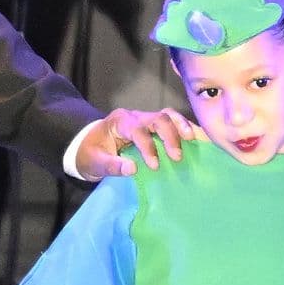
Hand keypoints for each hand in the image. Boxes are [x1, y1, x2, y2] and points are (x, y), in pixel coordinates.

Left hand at [72, 107, 195, 179]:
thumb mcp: (94, 163)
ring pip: (168, 115)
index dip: (148, 147)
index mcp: (120, 122)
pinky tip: (197, 138)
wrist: (86, 145)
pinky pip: (172, 122)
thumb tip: (132, 169)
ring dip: (182, 127)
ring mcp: (145, 119)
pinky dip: (184, 128)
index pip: (138, 130)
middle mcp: (135, 117)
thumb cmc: (89, 154)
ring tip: (194, 140)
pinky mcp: (153, 126)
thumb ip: (111, 165)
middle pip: (158, 118)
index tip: (154, 166)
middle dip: (170, 136)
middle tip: (177, 157)